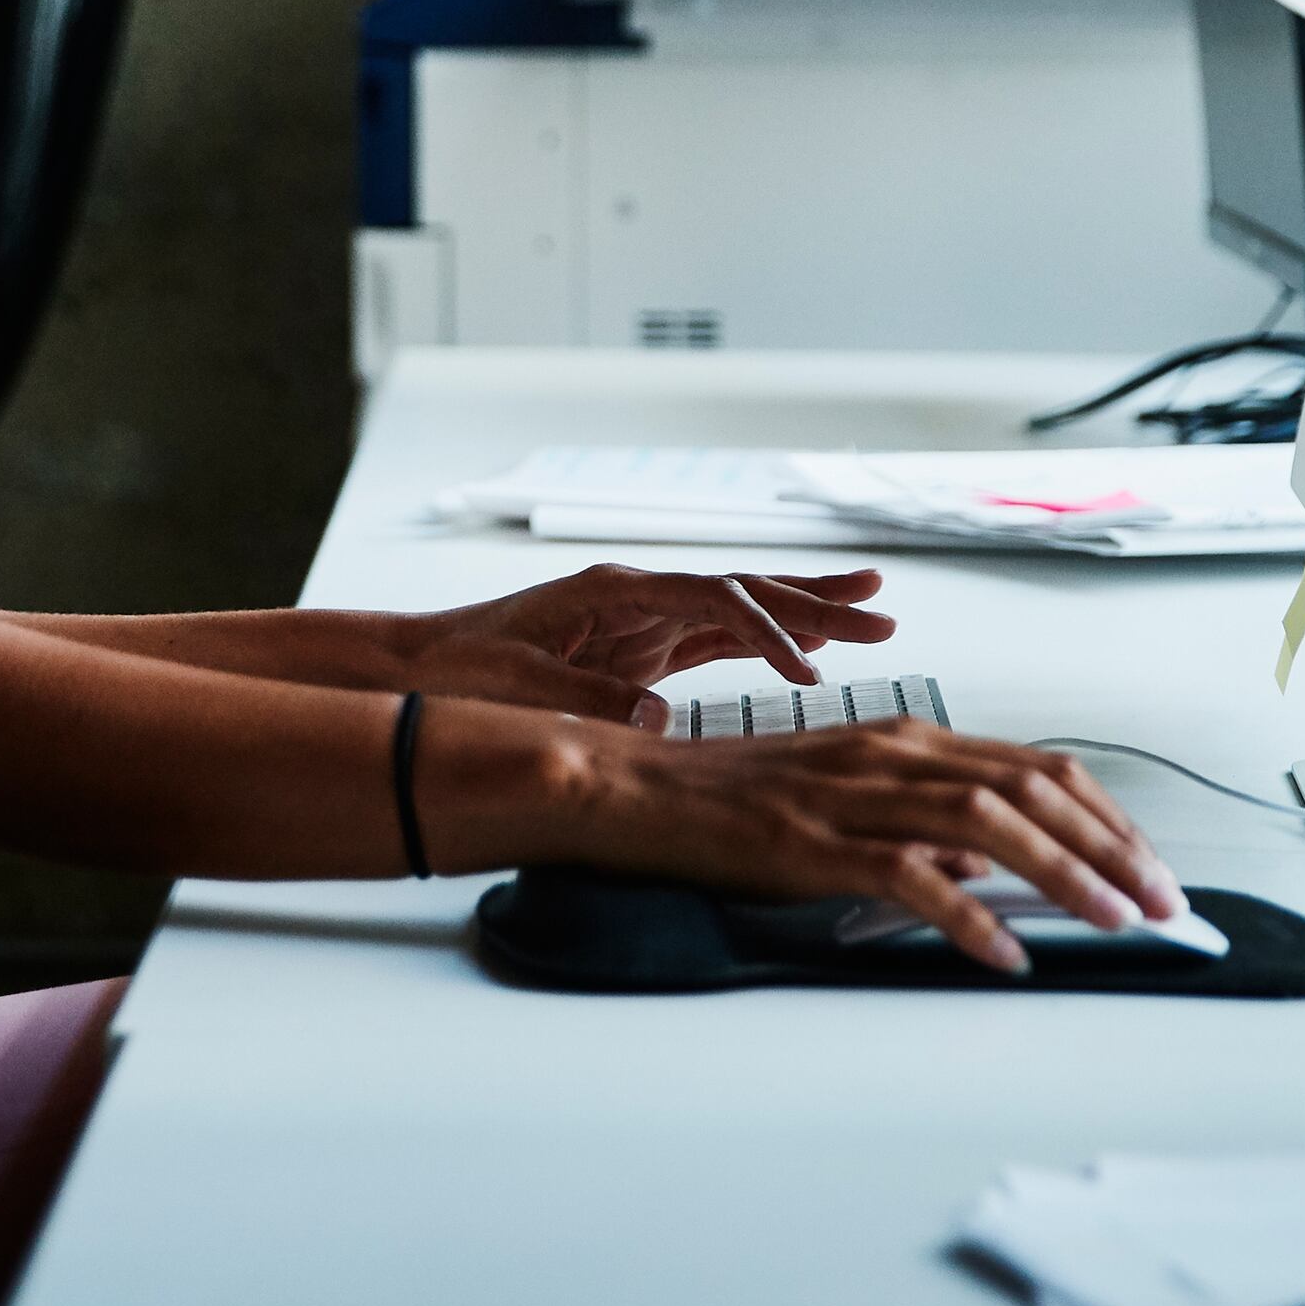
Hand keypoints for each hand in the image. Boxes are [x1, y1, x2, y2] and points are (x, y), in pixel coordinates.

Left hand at [391, 563, 894, 727]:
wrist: (422, 667)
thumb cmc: (461, 670)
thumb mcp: (517, 684)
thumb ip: (584, 697)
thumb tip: (656, 715)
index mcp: (615, 591)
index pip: (711, 600)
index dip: (763, 629)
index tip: (805, 668)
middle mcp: (640, 596)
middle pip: (743, 591)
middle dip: (813, 602)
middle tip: (882, 611)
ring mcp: (645, 620)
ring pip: (741, 611)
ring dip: (804, 614)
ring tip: (870, 614)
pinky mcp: (642, 650)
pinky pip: (719, 641)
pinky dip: (766, 643)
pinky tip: (807, 649)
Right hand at [570, 719, 1181, 972]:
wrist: (644, 791)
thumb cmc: (740, 799)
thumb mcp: (849, 796)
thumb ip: (922, 823)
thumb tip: (993, 869)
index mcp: (908, 738)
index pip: (1037, 765)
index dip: (1106, 815)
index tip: (1148, 863)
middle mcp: (895, 755)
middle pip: (1033, 788)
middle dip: (1112, 847)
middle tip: (1162, 900)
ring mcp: (858, 796)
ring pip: (991, 824)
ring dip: (1066, 874)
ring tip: (1114, 921)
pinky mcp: (820, 844)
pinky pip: (912, 878)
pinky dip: (969, 917)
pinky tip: (1004, 953)